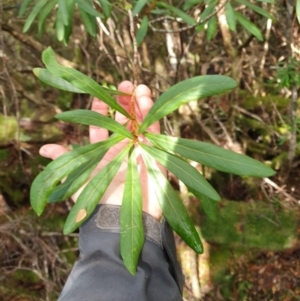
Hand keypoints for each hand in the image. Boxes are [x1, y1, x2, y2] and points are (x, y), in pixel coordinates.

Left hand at [39, 81, 163, 219]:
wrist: (121, 220)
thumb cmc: (98, 202)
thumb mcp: (78, 180)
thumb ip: (64, 161)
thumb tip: (43, 148)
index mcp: (104, 151)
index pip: (103, 125)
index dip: (101, 109)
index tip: (101, 95)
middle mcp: (122, 149)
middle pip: (125, 120)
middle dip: (125, 102)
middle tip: (126, 84)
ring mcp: (140, 151)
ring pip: (141, 123)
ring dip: (141, 105)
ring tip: (140, 88)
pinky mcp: (156, 155)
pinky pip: (155, 133)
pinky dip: (152, 117)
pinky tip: (148, 102)